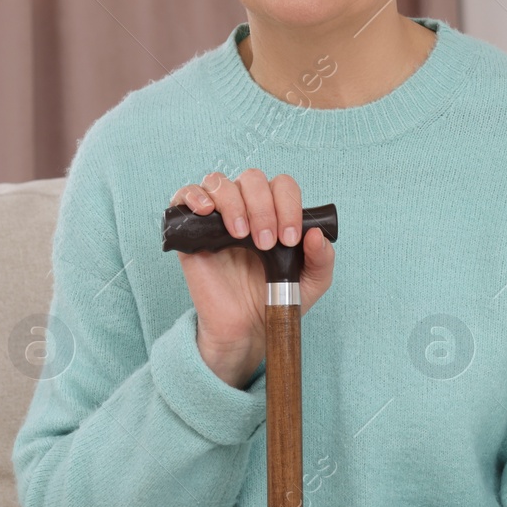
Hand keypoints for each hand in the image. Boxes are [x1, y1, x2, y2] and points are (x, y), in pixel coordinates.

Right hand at [167, 168, 335, 389]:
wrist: (246, 327)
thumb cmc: (276, 298)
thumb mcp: (312, 281)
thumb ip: (322, 258)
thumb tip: (316, 233)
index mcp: (275, 212)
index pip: (282, 186)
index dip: (288, 205)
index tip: (288, 239)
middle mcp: (246, 207)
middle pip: (252, 179)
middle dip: (263, 207)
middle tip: (266, 243)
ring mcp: (216, 217)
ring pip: (220, 182)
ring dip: (234, 203)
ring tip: (240, 234)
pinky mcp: (190, 230)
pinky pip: (184, 195)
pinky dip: (195, 195)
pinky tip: (207, 212)